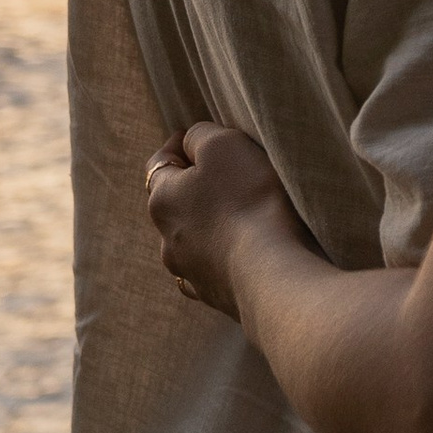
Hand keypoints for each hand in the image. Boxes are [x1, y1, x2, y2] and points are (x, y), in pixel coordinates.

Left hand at [146, 120, 310, 318]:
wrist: (274, 273)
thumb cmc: (248, 200)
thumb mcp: (223, 146)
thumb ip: (201, 136)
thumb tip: (192, 141)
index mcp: (162, 200)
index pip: (159, 164)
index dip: (176, 145)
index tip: (191, 136)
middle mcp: (167, 240)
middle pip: (176, 204)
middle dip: (195, 188)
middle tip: (225, 175)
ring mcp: (191, 273)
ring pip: (193, 241)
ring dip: (209, 226)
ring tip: (242, 216)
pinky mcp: (217, 297)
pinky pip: (215, 271)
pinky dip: (225, 259)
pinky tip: (244, 254)